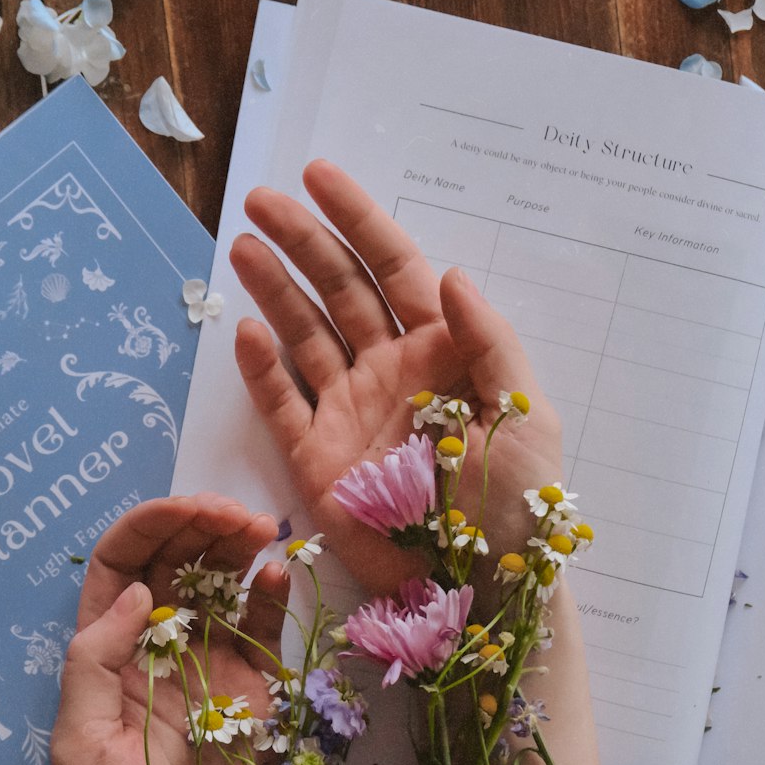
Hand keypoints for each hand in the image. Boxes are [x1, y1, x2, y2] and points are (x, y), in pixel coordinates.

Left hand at [51, 495, 286, 764]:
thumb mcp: (81, 745)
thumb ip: (95, 663)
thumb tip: (133, 594)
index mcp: (105, 659)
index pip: (118, 570)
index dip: (148, 531)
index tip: (187, 514)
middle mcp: (156, 653)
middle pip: (174, 567)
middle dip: (200, 529)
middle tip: (236, 517)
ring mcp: (209, 671)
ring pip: (221, 587)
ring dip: (237, 549)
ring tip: (259, 530)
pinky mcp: (254, 697)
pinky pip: (263, 633)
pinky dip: (271, 596)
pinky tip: (276, 572)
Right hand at [231, 161, 562, 604]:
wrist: (478, 588)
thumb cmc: (514, 504)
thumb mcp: (524, 413)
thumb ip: (487, 340)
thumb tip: (447, 273)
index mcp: (439, 352)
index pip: (392, 267)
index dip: (357, 219)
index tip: (318, 176)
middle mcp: (388, 371)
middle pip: (337, 289)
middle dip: (300, 241)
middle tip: (258, 200)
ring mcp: (349, 412)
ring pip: (303, 335)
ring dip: (273, 289)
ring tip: (240, 247)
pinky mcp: (317, 458)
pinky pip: (282, 404)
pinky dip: (262, 370)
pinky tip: (246, 332)